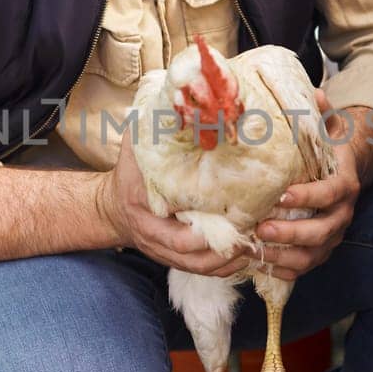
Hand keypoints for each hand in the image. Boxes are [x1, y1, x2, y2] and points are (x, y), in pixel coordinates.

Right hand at [97, 130, 249, 276]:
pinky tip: (250, 248)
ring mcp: (168, 254)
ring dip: (234, 258)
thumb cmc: (128, 174)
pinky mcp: (179, 260)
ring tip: (260, 239)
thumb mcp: (134, 149)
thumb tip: (177, 101)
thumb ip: (152, 130)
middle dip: (228, 248)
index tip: (232, 220)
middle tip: (258, 228)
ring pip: (205, 268)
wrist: (111, 207)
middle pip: (196, 258)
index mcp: (146, 214)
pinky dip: (230, 265)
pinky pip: (207, 271)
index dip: (205, 234)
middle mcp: (156, 240)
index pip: (177, 236)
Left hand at [252, 89, 363, 280]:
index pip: (331, 193)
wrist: (343, 172)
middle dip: (291, 233)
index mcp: (344, 184)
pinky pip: (303, 268)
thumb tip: (316, 92)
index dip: (309, 196)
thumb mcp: (328, 128)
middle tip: (261, 228)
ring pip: (312, 256)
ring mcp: (332, 236)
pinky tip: (257, 264)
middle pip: (323, 231)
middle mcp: (342, 214)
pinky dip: (282, 269)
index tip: (282, 195)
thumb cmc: (328, 150)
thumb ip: (322, 113)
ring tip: (254, 251)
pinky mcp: (319, 251)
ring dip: (283, 256)